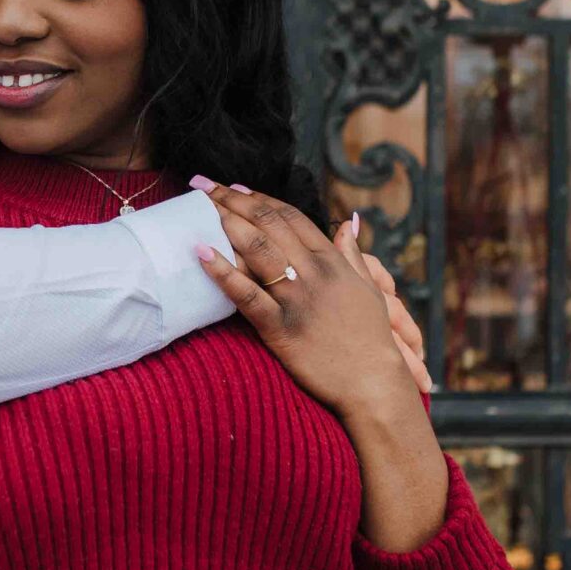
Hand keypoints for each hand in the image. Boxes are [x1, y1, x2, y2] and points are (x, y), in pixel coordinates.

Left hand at [192, 184, 421, 420]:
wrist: (374, 383)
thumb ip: (352, 255)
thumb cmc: (372, 339)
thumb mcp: (369, 289)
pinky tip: (200, 252)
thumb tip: (348, 223)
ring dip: (224, 223)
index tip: (235, 187)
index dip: (260, 199)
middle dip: (232, 200)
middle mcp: (313, 274)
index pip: (291, 217)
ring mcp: (296, 300)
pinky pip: (246, 296)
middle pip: (267, 225)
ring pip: (257, 250)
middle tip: (203, 186)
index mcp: (333, 262)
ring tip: (196, 206)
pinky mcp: (280, 329)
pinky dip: (222, 272)